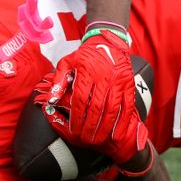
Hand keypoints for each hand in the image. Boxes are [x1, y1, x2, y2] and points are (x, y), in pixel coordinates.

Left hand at [33, 30, 147, 163]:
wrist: (109, 41)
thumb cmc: (85, 54)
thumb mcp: (67, 62)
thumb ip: (59, 80)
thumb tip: (52, 100)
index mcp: (87, 71)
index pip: (81, 98)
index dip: (77, 116)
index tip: (74, 129)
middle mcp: (104, 77)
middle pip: (96, 107)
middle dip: (90, 126)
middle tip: (85, 139)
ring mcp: (118, 81)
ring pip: (112, 109)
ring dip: (105, 127)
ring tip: (98, 140)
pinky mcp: (128, 84)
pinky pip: (127, 106)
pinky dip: (122, 121)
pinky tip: (117, 133)